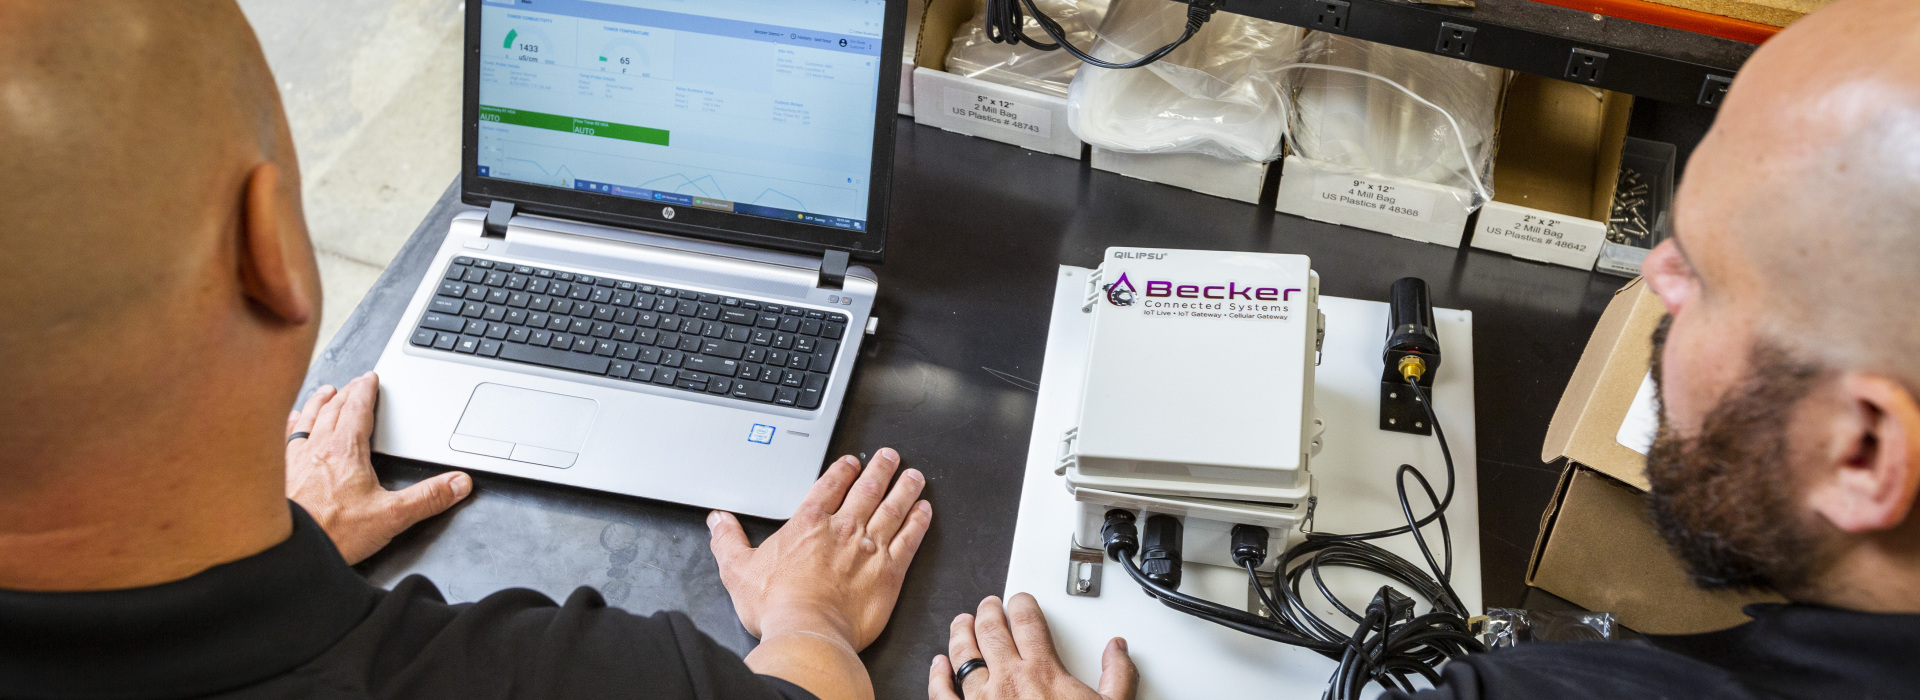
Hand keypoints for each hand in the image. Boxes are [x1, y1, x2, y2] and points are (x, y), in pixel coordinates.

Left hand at [286, 372, 470, 563]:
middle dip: (346, 393)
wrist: (287, 549)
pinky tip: (290, 423)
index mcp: (346, 450)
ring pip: (307, 418)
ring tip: (325, 393)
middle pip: (333, 409)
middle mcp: (317, 447)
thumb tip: (457, 483)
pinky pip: (285, 438)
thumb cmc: (331, 532)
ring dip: (318, 403)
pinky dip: (291, 424)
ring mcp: (293, 459)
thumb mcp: (391, 516)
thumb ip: (428, 498)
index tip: (370, 379)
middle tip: (354, 383)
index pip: (358, 409)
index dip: (366, 391)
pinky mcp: (278, 473)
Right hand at [708, 447, 931, 650]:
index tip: (853, 461)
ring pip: (892, 509)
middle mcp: (843, 530)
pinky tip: (924, 511)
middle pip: (867, 490)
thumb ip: (728, 541)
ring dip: (904, 489)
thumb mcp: (739, 570)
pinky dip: (918, 522)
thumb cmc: (777, 605)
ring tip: (913, 475)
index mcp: (809, 524)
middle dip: (880, 470)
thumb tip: (717, 521)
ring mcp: (869, 549)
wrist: (809, 631)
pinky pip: (909, 539)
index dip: (843, 470)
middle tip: (891, 456)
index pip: (830, 486)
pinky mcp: (889, 572)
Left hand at [930, 594, 1136, 699]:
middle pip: (990, 629)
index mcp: (1042, 671)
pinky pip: (942, 694)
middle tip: (989, 606)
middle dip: (988, 612)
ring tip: (961, 623)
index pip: (1027, 620)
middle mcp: (1008, 680)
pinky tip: (937, 666)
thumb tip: (1118, 651)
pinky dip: (937, 676)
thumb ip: (1118, 676)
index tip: (1020, 600)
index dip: (1021, 602)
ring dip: (961, 634)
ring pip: (963, 654)